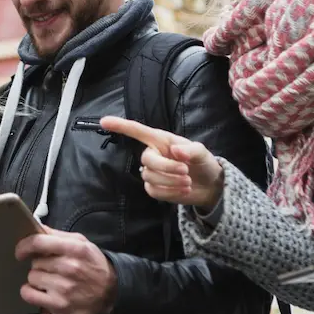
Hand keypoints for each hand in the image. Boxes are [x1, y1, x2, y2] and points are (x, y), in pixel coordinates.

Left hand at [15, 229, 117, 313]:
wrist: (111, 292)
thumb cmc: (94, 265)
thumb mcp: (82, 243)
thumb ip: (58, 235)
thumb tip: (36, 228)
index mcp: (74, 248)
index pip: (39, 242)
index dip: (24, 245)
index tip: (20, 251)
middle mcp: (69, 267)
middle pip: (35, 262)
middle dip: (40, 264)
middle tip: (51, 268)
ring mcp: (64, 288)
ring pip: (32, 277)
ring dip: (37, 278)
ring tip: (51, 280)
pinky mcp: (59, 305)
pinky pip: (29, 295)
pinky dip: (30, 292)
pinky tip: (40, 291)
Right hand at [100, 117, 224, 208]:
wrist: (209, 186)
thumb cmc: (203, 162)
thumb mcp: (202, 153)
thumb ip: (191, 150)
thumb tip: (175, 151)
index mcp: (161, 140)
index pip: (137, 131)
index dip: (120, 126)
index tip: (103, 121)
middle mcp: (153, 154)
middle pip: (146, 160)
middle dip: (166, 167)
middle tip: (186, 171)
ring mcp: (152, 172)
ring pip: (150, 177)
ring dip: (171, 181)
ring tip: (188, 181)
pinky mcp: (154, 188)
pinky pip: (154, 192)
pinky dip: (170, 192)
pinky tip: (183, 189)